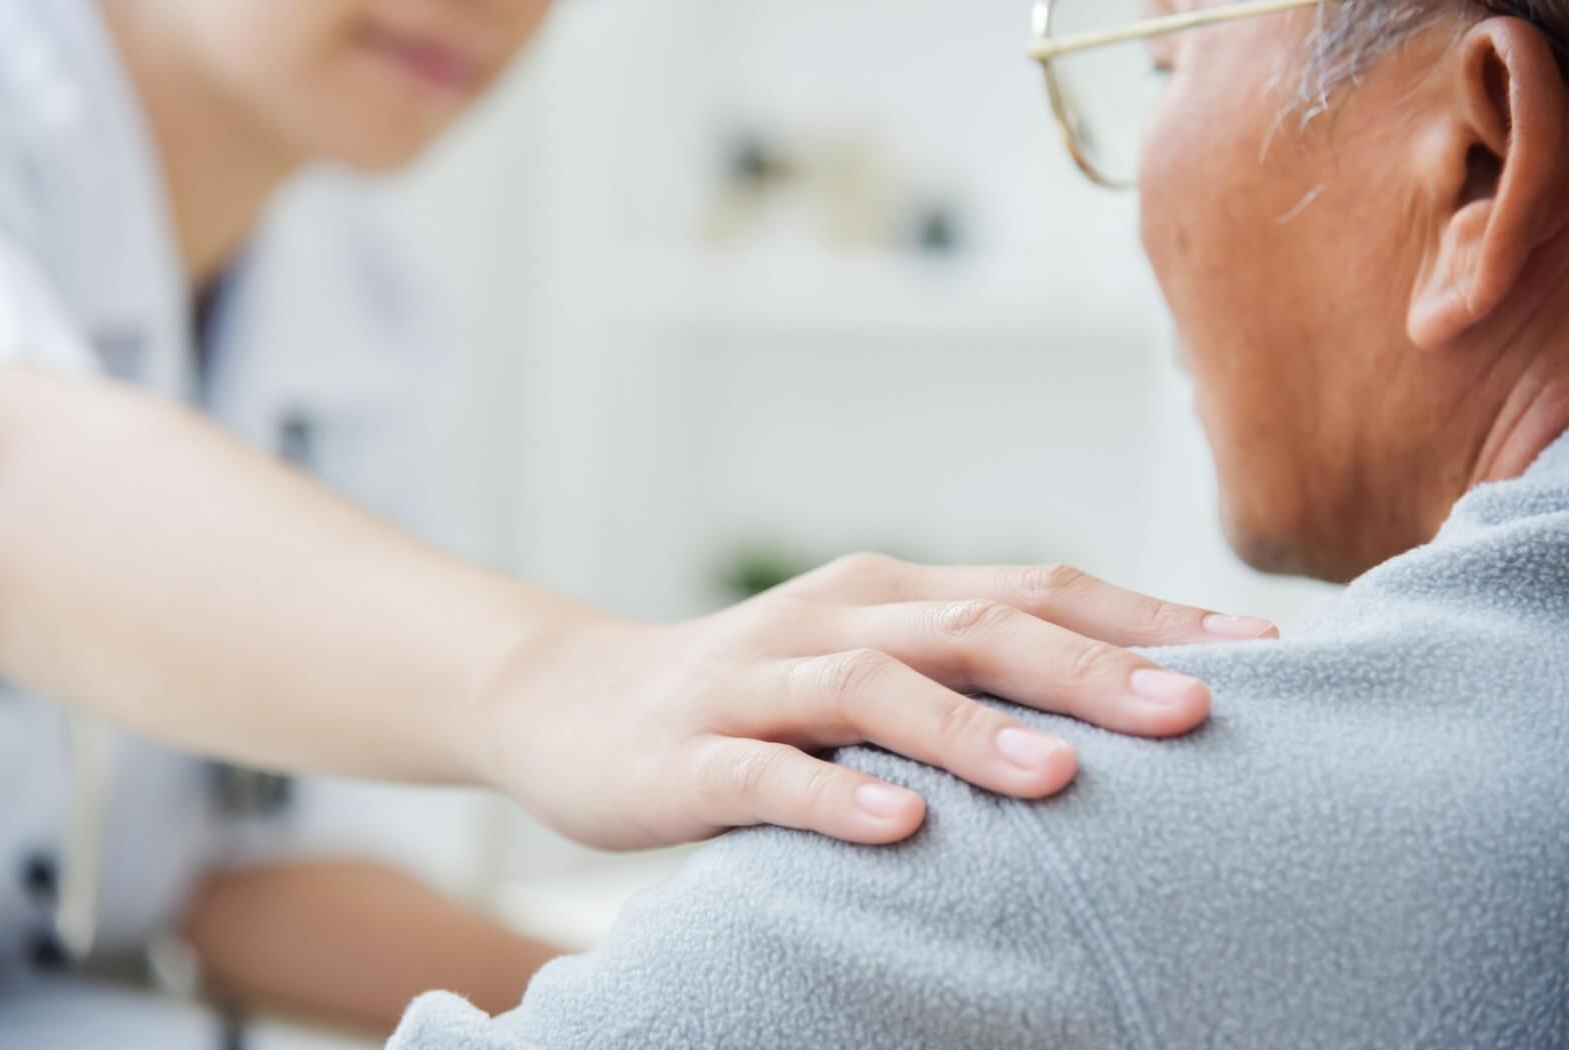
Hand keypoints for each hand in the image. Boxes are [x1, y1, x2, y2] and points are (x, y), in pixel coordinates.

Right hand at [488, 554, 1277, 850]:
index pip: (1033, 590)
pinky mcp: (691, 753)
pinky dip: (836, 796)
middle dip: (1088, 665)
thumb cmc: (754, 694)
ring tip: (1061, 775)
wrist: (574, 702)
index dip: (1143, 617)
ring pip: (872, 690)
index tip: (1261, 653)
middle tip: (1197, 709)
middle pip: (971, 626)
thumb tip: (1121, 703)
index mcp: (886, 592)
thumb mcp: (863, 663)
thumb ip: (965, 674)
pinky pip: (768, 774)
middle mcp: (832, 619)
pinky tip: (902, 829)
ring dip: (968, 728)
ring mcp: (757, 682)